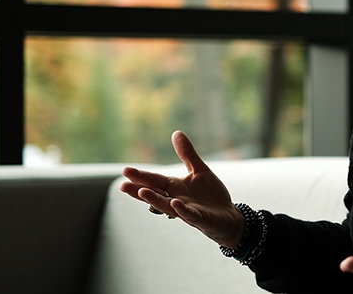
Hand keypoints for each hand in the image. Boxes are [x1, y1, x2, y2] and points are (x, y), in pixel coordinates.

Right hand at [119, 130, 244, 247]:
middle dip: (139, 190)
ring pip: (167, 206)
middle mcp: (176, 199)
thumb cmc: (211, 195)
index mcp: (174, 187)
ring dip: (155, 199)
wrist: (229, 216)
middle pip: (155, 194)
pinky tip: (176, 203)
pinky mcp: (200, 219)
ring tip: (142, 192)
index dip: (140, 177)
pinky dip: (182, 210)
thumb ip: (187, 154)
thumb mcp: (198, 170)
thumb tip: (176, 132)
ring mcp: (186, 210)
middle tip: (123, 185)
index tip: (125, 171)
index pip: (154, 181)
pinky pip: (189, 214)